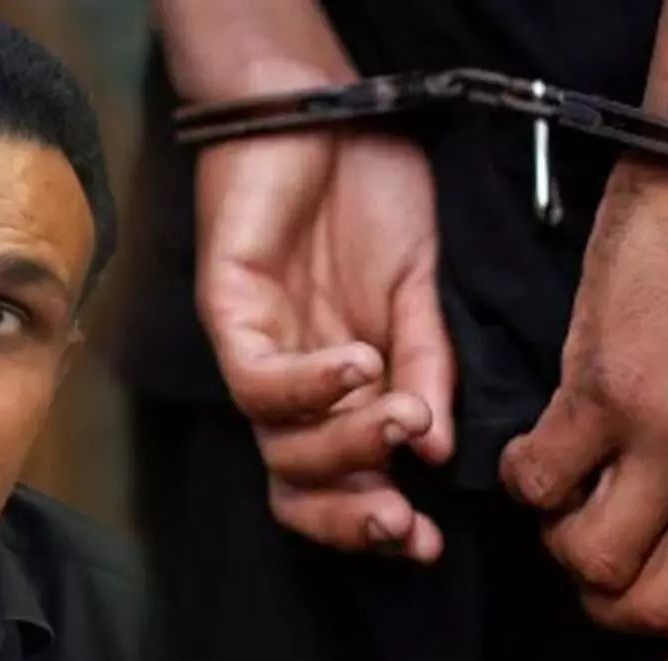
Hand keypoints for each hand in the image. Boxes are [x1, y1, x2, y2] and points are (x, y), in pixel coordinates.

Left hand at [196, 131, 454, 559]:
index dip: (377, 520)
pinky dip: (308, 385)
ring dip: (345, 444)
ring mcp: (258, 350)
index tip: (430, 541)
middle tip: (405, 524)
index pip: (344, 479)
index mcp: (340, 390)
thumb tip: (439, 455)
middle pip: (298, 484)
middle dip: (352, 515)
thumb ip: (428, 366)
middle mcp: (293, 385)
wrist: (330, 111)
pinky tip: (360, 363)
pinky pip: (254, 376)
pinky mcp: (227, 310)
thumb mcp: (419, 290)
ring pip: (278, 441)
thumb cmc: (370, 197)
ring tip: (403, 419)